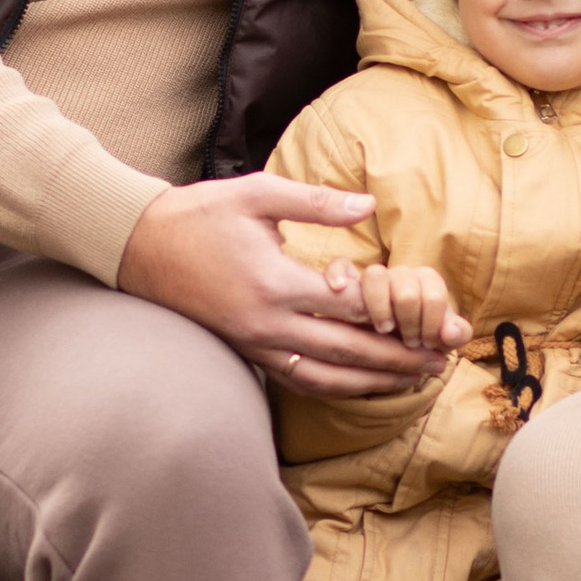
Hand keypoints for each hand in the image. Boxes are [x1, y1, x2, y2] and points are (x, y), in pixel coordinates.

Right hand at [117, 176, 437, 397]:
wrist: (138, 248)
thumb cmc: (198, 215)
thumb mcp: (256, 194)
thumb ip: (316, 201)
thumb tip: (369, 206)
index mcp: (274, 282)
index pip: (348, 305)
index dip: (395, 313)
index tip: (433, 316)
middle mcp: (267, 323)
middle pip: (347, 350)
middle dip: (399, 357)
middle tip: (442, 359)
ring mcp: (255, 344)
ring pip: (325, 376)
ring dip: (373, 381)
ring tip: (414, 378)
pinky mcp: (246, 352)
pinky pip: (298, 379)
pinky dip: (336, 386)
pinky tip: (362, 385)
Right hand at [350, 260, 470, 366]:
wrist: (385, 339)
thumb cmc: (419, 337)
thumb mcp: (440, 338)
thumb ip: (456, 335)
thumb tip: (451, 333)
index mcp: (426, 282)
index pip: (434, 292)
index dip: (433, 322)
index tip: (428, 344)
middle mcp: (400, 275)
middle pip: (406, 286)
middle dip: (410, 321)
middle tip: (409, 343)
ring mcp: (372, 277)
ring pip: (375, 274)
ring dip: (379, 305)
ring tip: (384, 330)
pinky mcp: (345, 279)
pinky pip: (339, 264)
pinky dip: (338, 272)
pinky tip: (339, 287)